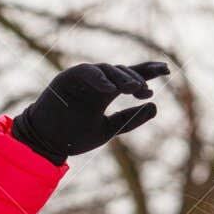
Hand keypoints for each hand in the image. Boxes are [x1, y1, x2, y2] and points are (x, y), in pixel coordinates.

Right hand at [11, 61, 169, 165]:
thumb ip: (129, 119)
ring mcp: (83, 78)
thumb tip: (156, 107)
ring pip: (108, 70)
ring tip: (136, 89)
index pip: (131, 77)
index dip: (149, 71)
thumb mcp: (108, 129)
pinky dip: (100, 79)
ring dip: (123, 78)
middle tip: (147, 89)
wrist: (46, 142)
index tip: (167, 71)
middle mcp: (97, 82)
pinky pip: (87, 72)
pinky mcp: (68, 77)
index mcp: (106, 92)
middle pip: (122, 70)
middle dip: (138, 75)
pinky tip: (113, 90)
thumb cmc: (74, 136)